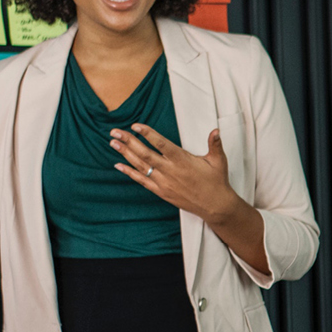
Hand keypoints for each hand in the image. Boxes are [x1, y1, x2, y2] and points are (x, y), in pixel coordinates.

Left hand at [111, 124, 242, 224]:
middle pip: (145, 154)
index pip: (161, 144)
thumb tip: (215, 131)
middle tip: (115, 131)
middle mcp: (170, 171)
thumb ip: (215, 144)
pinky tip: (118, 165)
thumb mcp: (218, 161)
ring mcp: (164, 182)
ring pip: (141, 166)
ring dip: (125, 154)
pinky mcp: (162, 192)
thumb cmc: (216, 181)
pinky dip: (129, 173)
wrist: (215, 206)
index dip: (147, 134)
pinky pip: (142, 181)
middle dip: (128, 142)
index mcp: (182, 160)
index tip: (135, 126)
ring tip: (113, 143)